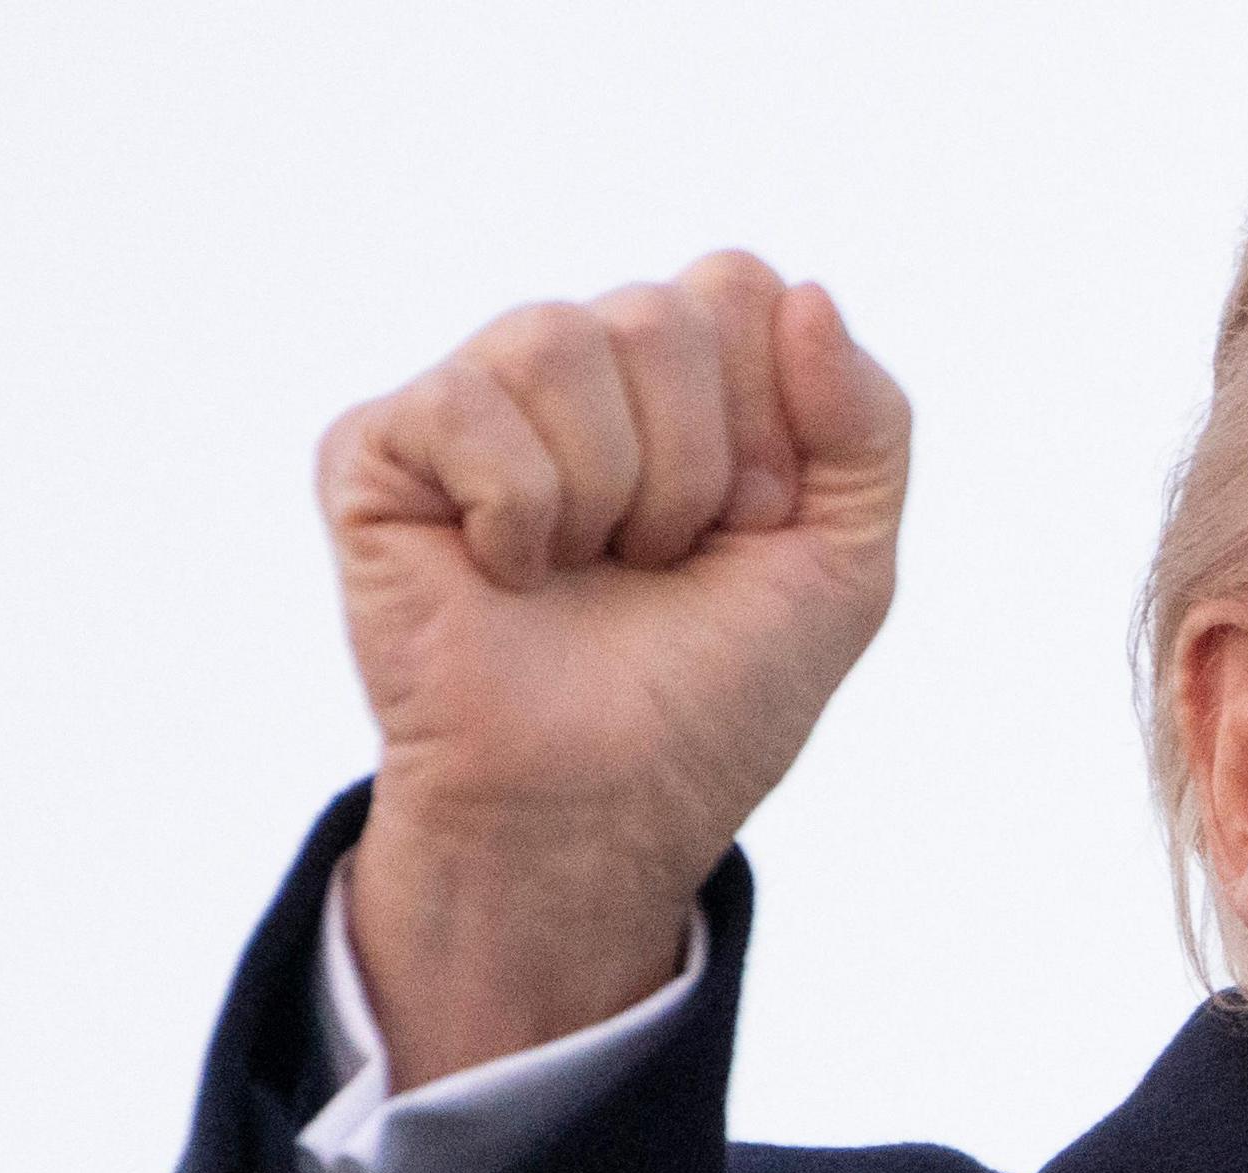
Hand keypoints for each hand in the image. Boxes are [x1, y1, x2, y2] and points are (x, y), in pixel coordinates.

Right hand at [314, 251, 910, 1087]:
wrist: (604, 810)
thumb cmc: (713, 692)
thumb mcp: (845, 561)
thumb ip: (869, 423)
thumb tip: (808, 292)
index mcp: (686, 371)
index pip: (740, 287)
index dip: (767, 426)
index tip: (747, 528)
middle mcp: (578, 365)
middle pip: (660, 312)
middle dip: (693, 469)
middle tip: (661, 561)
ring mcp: (474, 399)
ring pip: (560, 341)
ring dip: (607, 492)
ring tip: (587, 567)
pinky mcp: (378, 450)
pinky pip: (464, 409)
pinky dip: (517, 515)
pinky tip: (506, 575)